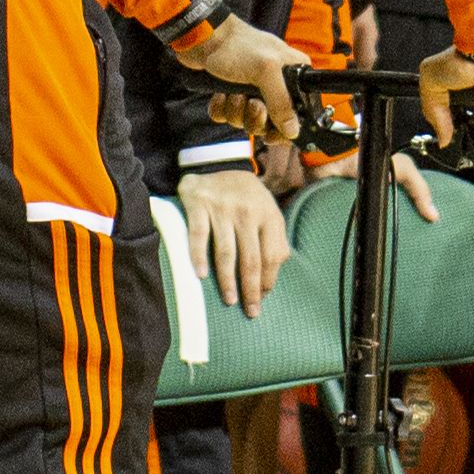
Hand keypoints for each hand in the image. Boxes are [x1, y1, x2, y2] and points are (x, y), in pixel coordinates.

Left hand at [177, 16, 299, 147]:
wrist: (204, 38)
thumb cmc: (237, 46)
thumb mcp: (266, 71)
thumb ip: (282, 102)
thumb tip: (293, 131)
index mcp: (292, 76)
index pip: (299, 112)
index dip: (285, 128)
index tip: (272, 133)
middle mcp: (275, 84)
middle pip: (271, 122)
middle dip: (255, 118)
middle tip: (251, 104)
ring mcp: (252, 90)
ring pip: (246, 120)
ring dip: (236, 111)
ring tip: (233, 93)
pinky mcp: (231, 93)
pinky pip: (228, 115)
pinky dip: (221, 108)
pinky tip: (220, 94)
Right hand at [181, 164, 290, 309]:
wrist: (217, 163)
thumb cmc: (245, 197)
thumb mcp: (267, 211)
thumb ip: (274, 238)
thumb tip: (275, 274)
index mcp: (269, 215)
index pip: (272, 255)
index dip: (268, 280)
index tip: (262, 298)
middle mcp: (248, 212)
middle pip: (251, 258)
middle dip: (251, 288)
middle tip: (250, 310)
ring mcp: (223, 208)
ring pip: (226, 252)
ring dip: (228, 280)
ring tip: (229, 300)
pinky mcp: (199, 205)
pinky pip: (198, 236)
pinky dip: (199, 256)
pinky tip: (201, 275)